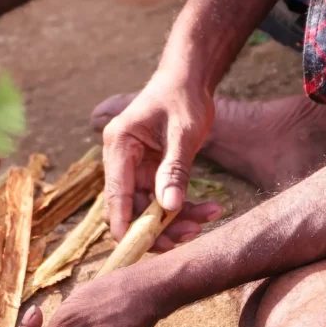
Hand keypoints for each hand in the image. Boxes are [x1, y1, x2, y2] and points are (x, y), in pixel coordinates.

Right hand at [101, 72, 221, 244]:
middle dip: (160, 226)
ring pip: (149, 209)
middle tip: (191, 234)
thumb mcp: (183, 134)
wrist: (189, 80)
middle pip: (132, 208)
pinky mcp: (150, 172)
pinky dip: (183, 208)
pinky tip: (210, 210)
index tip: (141, 246)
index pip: (115, 194)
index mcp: (119, 146)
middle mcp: (121, 160)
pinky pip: (163, 200)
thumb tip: (168, 207)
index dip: (125, 224)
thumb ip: (175, 170)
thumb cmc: (183, 98)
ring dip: (176, 220)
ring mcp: (134, 168)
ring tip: (209, 218)